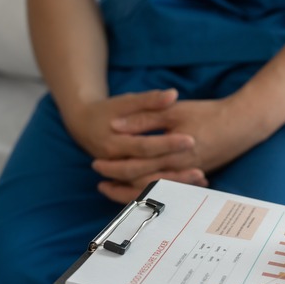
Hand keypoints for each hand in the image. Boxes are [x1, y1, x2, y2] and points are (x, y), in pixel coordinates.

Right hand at [63, 90, 208, 202]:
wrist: (84, 125)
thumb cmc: (108, 111)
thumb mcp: (126, 102)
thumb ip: (149, 100)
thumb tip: (172, 94)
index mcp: (114, 143)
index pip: (144, 147)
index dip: (167, 144)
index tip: (190, 140)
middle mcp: (116, 163)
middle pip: (146, 172)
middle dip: (173, 172)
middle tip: (199, 168)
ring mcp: (120, 175)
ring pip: (148, 186)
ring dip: (173, 184)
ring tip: (200, 178)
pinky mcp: (128, 179)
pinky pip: (149, 189)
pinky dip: (170, 188)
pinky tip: (192, 184)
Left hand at [105, 96, 271, 173]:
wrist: (243, 123)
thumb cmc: (209, 114)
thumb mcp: (173, 111)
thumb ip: (144, 119)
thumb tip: (116, 126)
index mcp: (170, 153)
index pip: (134, 166)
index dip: (113, 167)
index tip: (97, 165)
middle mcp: (178, 169)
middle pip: (141, 183)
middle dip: (118, 184)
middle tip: (100, 182)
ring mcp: (188, 174)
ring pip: (155, 189)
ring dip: (134, 191)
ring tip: (116, 189)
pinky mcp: (197, 173)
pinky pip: (170, 188)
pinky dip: (155, 189)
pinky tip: (146, 188)